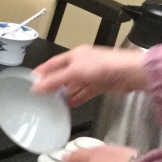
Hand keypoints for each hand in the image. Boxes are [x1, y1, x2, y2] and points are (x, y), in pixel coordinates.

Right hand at [30, 45, 147, 106]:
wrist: (129, 73)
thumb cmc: (102, 66)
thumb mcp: (74, 72)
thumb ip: (55, 81)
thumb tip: (35, 88)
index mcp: (74, 56)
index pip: (53, 63)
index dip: (42, 71)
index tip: (31, 80)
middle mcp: (82, 64)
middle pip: (63, 75)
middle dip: (53, 84)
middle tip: (41, 95)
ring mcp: (92, 75)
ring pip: (74, 85)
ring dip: (65, 93)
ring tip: (53, 104)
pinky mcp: (100, 85)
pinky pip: (84, 92)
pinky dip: (77, 98)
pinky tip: (69, 105)